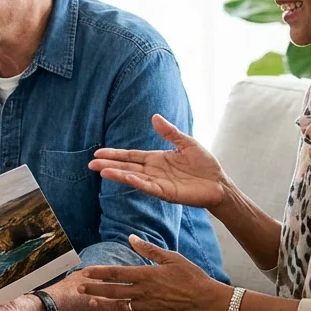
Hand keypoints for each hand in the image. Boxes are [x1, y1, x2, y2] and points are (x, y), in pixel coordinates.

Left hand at [79, 235, 231, 310]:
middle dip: (94, 289)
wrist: (207, 301)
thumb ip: (149, 250)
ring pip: (119, 306)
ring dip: (103, 303)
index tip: (85, 272)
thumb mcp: (172, 258)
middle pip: (112, 291)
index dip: (99, 273)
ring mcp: (147, 306)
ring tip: (90, 302)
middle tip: (79, 289)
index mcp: (146, 275)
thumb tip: (131, 238)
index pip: (116, 273)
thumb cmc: (192, 277)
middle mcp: (143, 292)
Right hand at [88, 114, 229, 208]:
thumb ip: (170, 132)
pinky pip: (149, 187)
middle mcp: (153, 171)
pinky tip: (126, 178)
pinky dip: (137, 183)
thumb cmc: (204, 164)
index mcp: (156, 159)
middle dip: (109, 165)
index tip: (98, 152)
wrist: (219, 183)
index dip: (115, 154)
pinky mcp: (166, 193)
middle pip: (127, 167)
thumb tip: (154, 117)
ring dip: (117, 174)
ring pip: (133, 177)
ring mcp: (158, 183)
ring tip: (101, 171)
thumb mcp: (187, 143)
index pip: (131, 156)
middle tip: (91, 163)